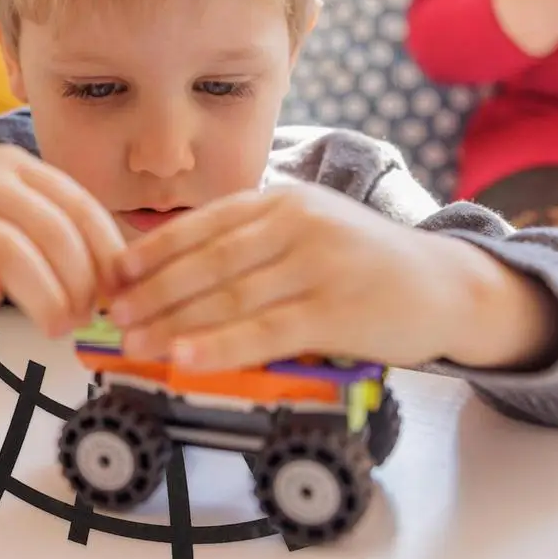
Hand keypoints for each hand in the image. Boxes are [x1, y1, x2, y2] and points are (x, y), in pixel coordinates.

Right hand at [0, 145, 124, 334]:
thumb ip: (58, 230)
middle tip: (84, 317)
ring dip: (45, 296)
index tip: (118, 289)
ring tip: (56, 326)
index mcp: (20, 167)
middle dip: (79, 282)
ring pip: (13, 250)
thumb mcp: (14, 210)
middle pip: (54, 232)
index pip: (81, 207)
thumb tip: (117, 278)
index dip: (107, 252)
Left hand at [106, 185, 557, 372]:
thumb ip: (256, 241)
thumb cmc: (364, 260)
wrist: (442, 282)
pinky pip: (266, 330)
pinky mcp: (337, 309)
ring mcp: (318, 263)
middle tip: (115, 315)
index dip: (155, 250)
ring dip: (174, 322)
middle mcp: (298, 222)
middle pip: (209, 260)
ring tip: (135, 341)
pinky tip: (185, 358)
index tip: (117, 274)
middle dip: (155, 290)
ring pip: (230, 296)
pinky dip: (220, 346)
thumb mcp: (311, 229)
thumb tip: (184, 274)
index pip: (205, 223)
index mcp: (284, 199)